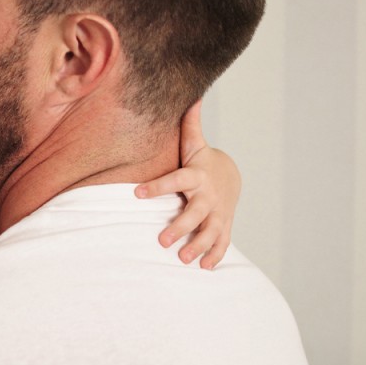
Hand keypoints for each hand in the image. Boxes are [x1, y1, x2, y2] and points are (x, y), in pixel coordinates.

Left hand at [135, 100, 239, 268]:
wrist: (230, 176)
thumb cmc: (201, 161)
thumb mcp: (194, 144)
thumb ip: (188, 125)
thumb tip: (190, 96)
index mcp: (195, 176)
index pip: (175, 180)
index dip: (157, 187)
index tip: (135, 193)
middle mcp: (207, 196)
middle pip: (194, 213)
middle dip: (180, 227)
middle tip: (161, 241)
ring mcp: (218, 213)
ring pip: (209, 232)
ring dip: (198, 246)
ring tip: (183, 260)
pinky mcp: (224, 226)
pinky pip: (222, 242)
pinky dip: (215, 255)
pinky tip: (204, 268)